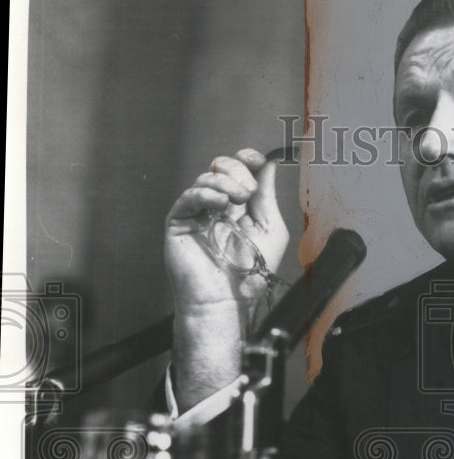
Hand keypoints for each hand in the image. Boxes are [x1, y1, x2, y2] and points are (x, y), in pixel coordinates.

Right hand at [164, 148, 289, 409]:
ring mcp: (197, 214)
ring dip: (225, 184)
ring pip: (205, 180)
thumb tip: (269, 164)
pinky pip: (188, 198)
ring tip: (238, 201)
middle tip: (247, 191)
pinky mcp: (179, 223)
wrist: (228, 300)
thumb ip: (267, 195)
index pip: (238, 171)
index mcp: (238, 206)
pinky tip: (221, 204)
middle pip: (220, 168)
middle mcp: (216, 206)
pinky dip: (205, 194)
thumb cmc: (251, 273)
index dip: (245, 159)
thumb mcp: (269, 228)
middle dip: (236, 171)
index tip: (255, 158)